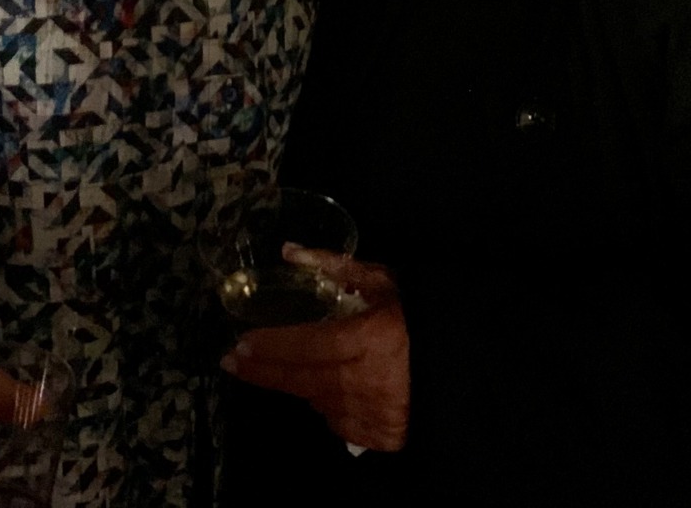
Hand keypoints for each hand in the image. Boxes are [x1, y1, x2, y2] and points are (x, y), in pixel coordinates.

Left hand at [221, 250, 409, 452]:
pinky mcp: (378, 437)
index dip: (273, 347)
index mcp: (369, 340)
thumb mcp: (382, 282)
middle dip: (261, 371)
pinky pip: (337, 420)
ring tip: (291, 366)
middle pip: (300, 380)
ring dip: (300, 384)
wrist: (458, 367)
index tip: (241, 344)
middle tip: (232, 362)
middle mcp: (366, 382)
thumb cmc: (416, 318)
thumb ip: (335, 266)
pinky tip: (332, 386)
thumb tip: (290, 252)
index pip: (309, 346)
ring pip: (316, 401)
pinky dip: (329, 403)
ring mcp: (371, 415)